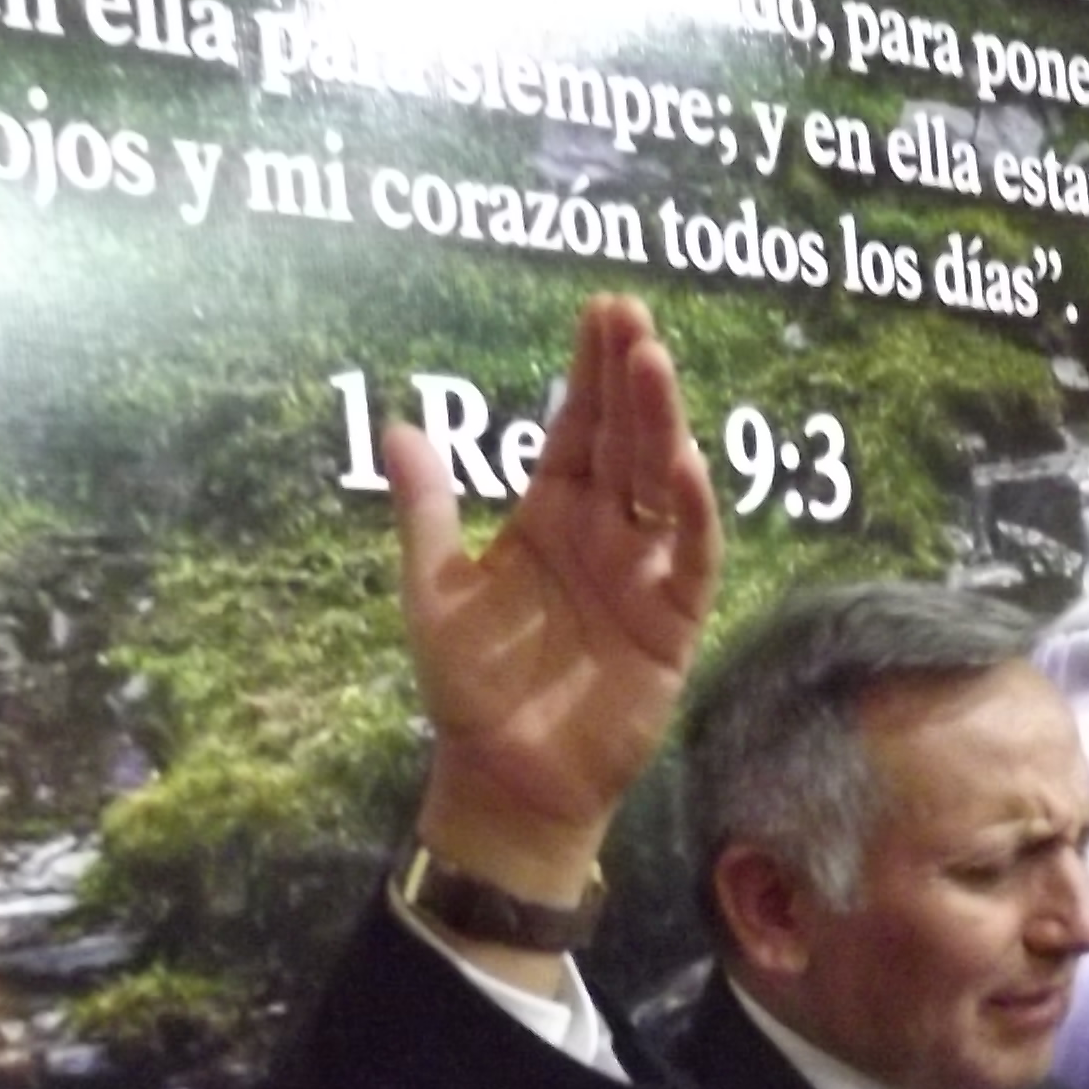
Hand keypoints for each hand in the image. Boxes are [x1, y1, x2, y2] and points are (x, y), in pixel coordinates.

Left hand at [391, 296, 720, 942]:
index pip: (578, 426)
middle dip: (631, 377)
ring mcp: (643, 574)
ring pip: (661, 484)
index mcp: (549, 514)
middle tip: (632, 314)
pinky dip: (692, 514)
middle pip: (625, 439)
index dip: (590, 370)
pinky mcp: (672, 622)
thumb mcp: (433, 590)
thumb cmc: (470, 689)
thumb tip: (395, 422)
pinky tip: (684, 465)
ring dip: (661, 425)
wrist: (506, 779)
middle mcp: (605, 532)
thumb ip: (425, 509)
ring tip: (653, 363)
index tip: (600, 309)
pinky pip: (691, 558)